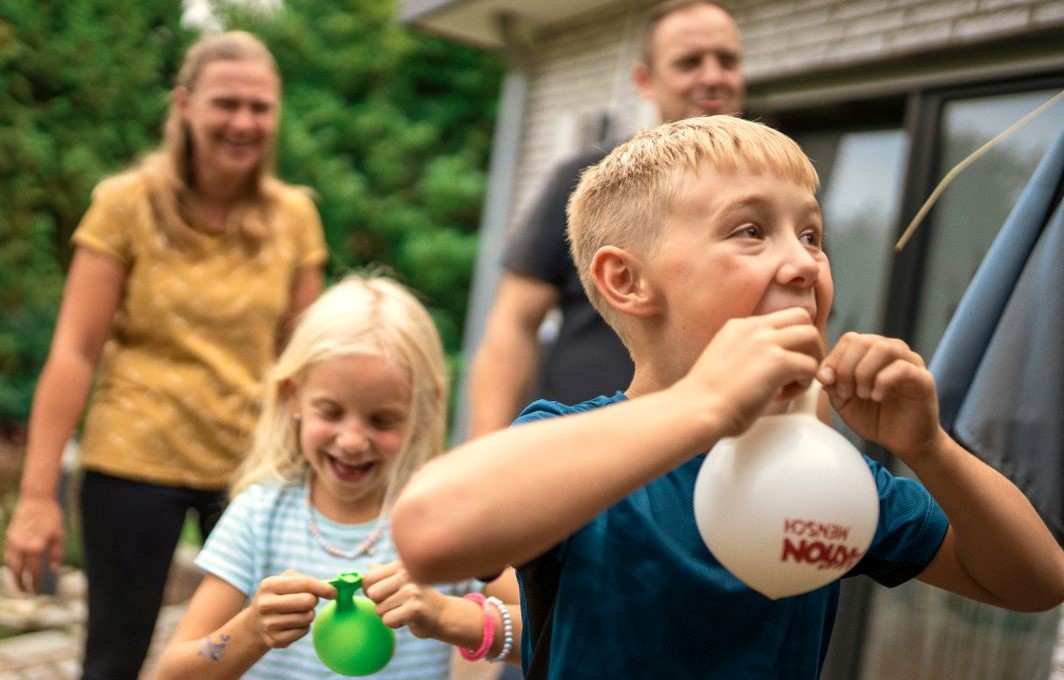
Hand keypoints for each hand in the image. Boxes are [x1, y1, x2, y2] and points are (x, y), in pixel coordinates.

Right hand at [4, 495, 64, 592]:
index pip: (34, 571)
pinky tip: (17, 569)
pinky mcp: (9, 536)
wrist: (36, 499)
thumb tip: (54, 570)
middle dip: (21, 583)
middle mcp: (23, 545)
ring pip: (10, 564)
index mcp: (37, 546)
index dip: (35, 582)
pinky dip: (11, 564)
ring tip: (19, 583)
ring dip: (13, 575)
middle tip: (25, 592)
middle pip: (18, 571)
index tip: (36, 591)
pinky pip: (8, 555)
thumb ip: (57, 554)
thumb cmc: (52, 517)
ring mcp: (14, 541)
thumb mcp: (60, 535)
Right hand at [248, 569, 335, 648]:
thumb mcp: (287, 580)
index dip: (323, 587)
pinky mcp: (275, 640)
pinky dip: (304, 626)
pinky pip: (304, 631)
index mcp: (269, 585)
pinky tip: (292, 624)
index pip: (304, 584)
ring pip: (307, 617)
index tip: (334, 592)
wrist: (256, 623)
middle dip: (313, 600)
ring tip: (297, 612)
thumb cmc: (280, 596)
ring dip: (308, 614)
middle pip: (308, 601)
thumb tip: (331, 589)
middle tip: (307, 601)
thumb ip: (308, 580)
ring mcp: (268, 624)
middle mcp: (265, 604)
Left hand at [362, 561, 447, 638]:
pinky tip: (408, 618)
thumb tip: (363, 572)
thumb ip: (381, 573)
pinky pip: (387, 620)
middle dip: (380, 603)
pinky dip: (395, 624)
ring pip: (378, 609)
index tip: (384, 594)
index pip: (368, 578)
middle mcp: (406, 574)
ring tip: (404, 610)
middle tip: (397, 603)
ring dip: (389, 614)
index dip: (370, 590)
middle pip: (372, 594)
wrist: (440, 613)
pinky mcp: (414, 609)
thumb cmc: (414, 597)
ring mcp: (411, 591)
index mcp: (400, 565)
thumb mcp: (399, 580)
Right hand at [681, 308, 823, 439]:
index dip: (789, 339)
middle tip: (798, 370)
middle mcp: (754, 327)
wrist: (695, 408)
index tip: (782, 363)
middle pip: (801, 317)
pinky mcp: (777, 362)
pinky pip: (810, 365)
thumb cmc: (703, 396)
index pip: (780, 318)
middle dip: (807, 343)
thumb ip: (744, 353)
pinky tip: (784, 396)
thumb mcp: (723, 359)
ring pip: (811, 336)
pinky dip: (804, 383)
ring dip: (810, 359)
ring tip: (794, 383)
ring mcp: (766, 342)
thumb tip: (764, 367)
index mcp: (739, 326)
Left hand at [818, 332, 942, 461]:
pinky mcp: (924, 379)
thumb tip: (822, 372)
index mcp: (872, 353)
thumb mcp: (844, 402)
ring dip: (864, 372)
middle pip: (864, 341)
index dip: (834, 359)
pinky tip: (876, 397)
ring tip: (861, 394)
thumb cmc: (875, 419)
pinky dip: (882, 381)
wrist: (904, 442)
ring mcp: (911, 362)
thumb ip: (832, 384)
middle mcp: (893, 351)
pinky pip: (902, 368)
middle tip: (845, 393)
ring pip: (884, 348)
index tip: (828, 383)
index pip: (850, 339)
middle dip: (846, 367)